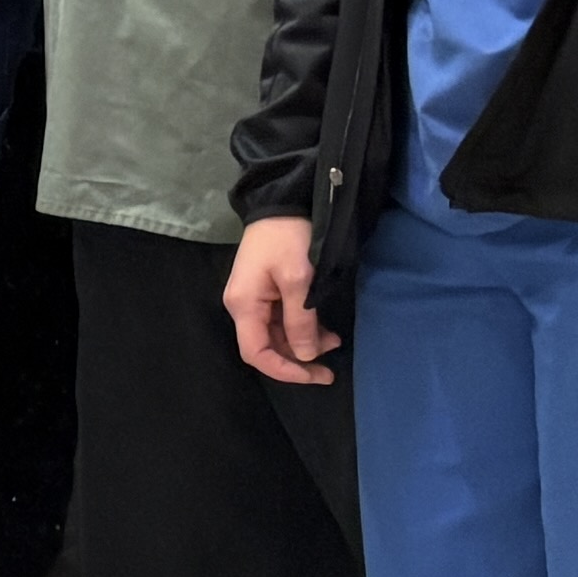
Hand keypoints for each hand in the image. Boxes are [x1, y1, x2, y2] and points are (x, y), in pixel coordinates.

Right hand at [226, 212, 337, 385]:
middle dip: (297, 359)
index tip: (315, 374)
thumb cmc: (289, 238)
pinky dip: (302, 328)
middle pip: (266, 346)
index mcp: (244, 305)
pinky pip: (281, 319)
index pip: (256, 353)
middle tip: (330, 369)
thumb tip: (305, 355)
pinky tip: (323, 329)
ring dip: (303, 343)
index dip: (284, 370)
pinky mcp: (266, 290)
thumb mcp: (299, 280)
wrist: (284, 202)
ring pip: (276, 335)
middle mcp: (243, 306)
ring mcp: (254, 298)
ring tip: (334, 341)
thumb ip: (301, 321)